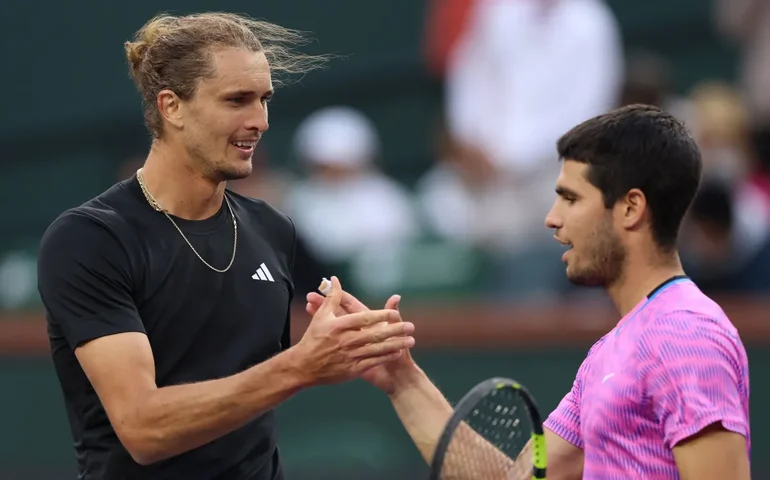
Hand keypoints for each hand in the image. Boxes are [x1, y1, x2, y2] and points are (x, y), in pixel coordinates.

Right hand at [292, 276, 414, 386]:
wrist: (303, 367)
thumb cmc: (313, 338)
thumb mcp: (321, 316)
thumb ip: (331, 298)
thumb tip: (335, 279)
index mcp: (339, 326)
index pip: (364, 318)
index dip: (380, 315)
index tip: (394, 313)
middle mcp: (346, 340)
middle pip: (375, 334)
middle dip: (394, 330)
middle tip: (411, 326)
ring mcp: (350, 356)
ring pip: (377, 349)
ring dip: (395, 345)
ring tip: (411, 340)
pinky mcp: (352, 369)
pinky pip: (372, 362)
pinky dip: (386, 358)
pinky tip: (398, 353)